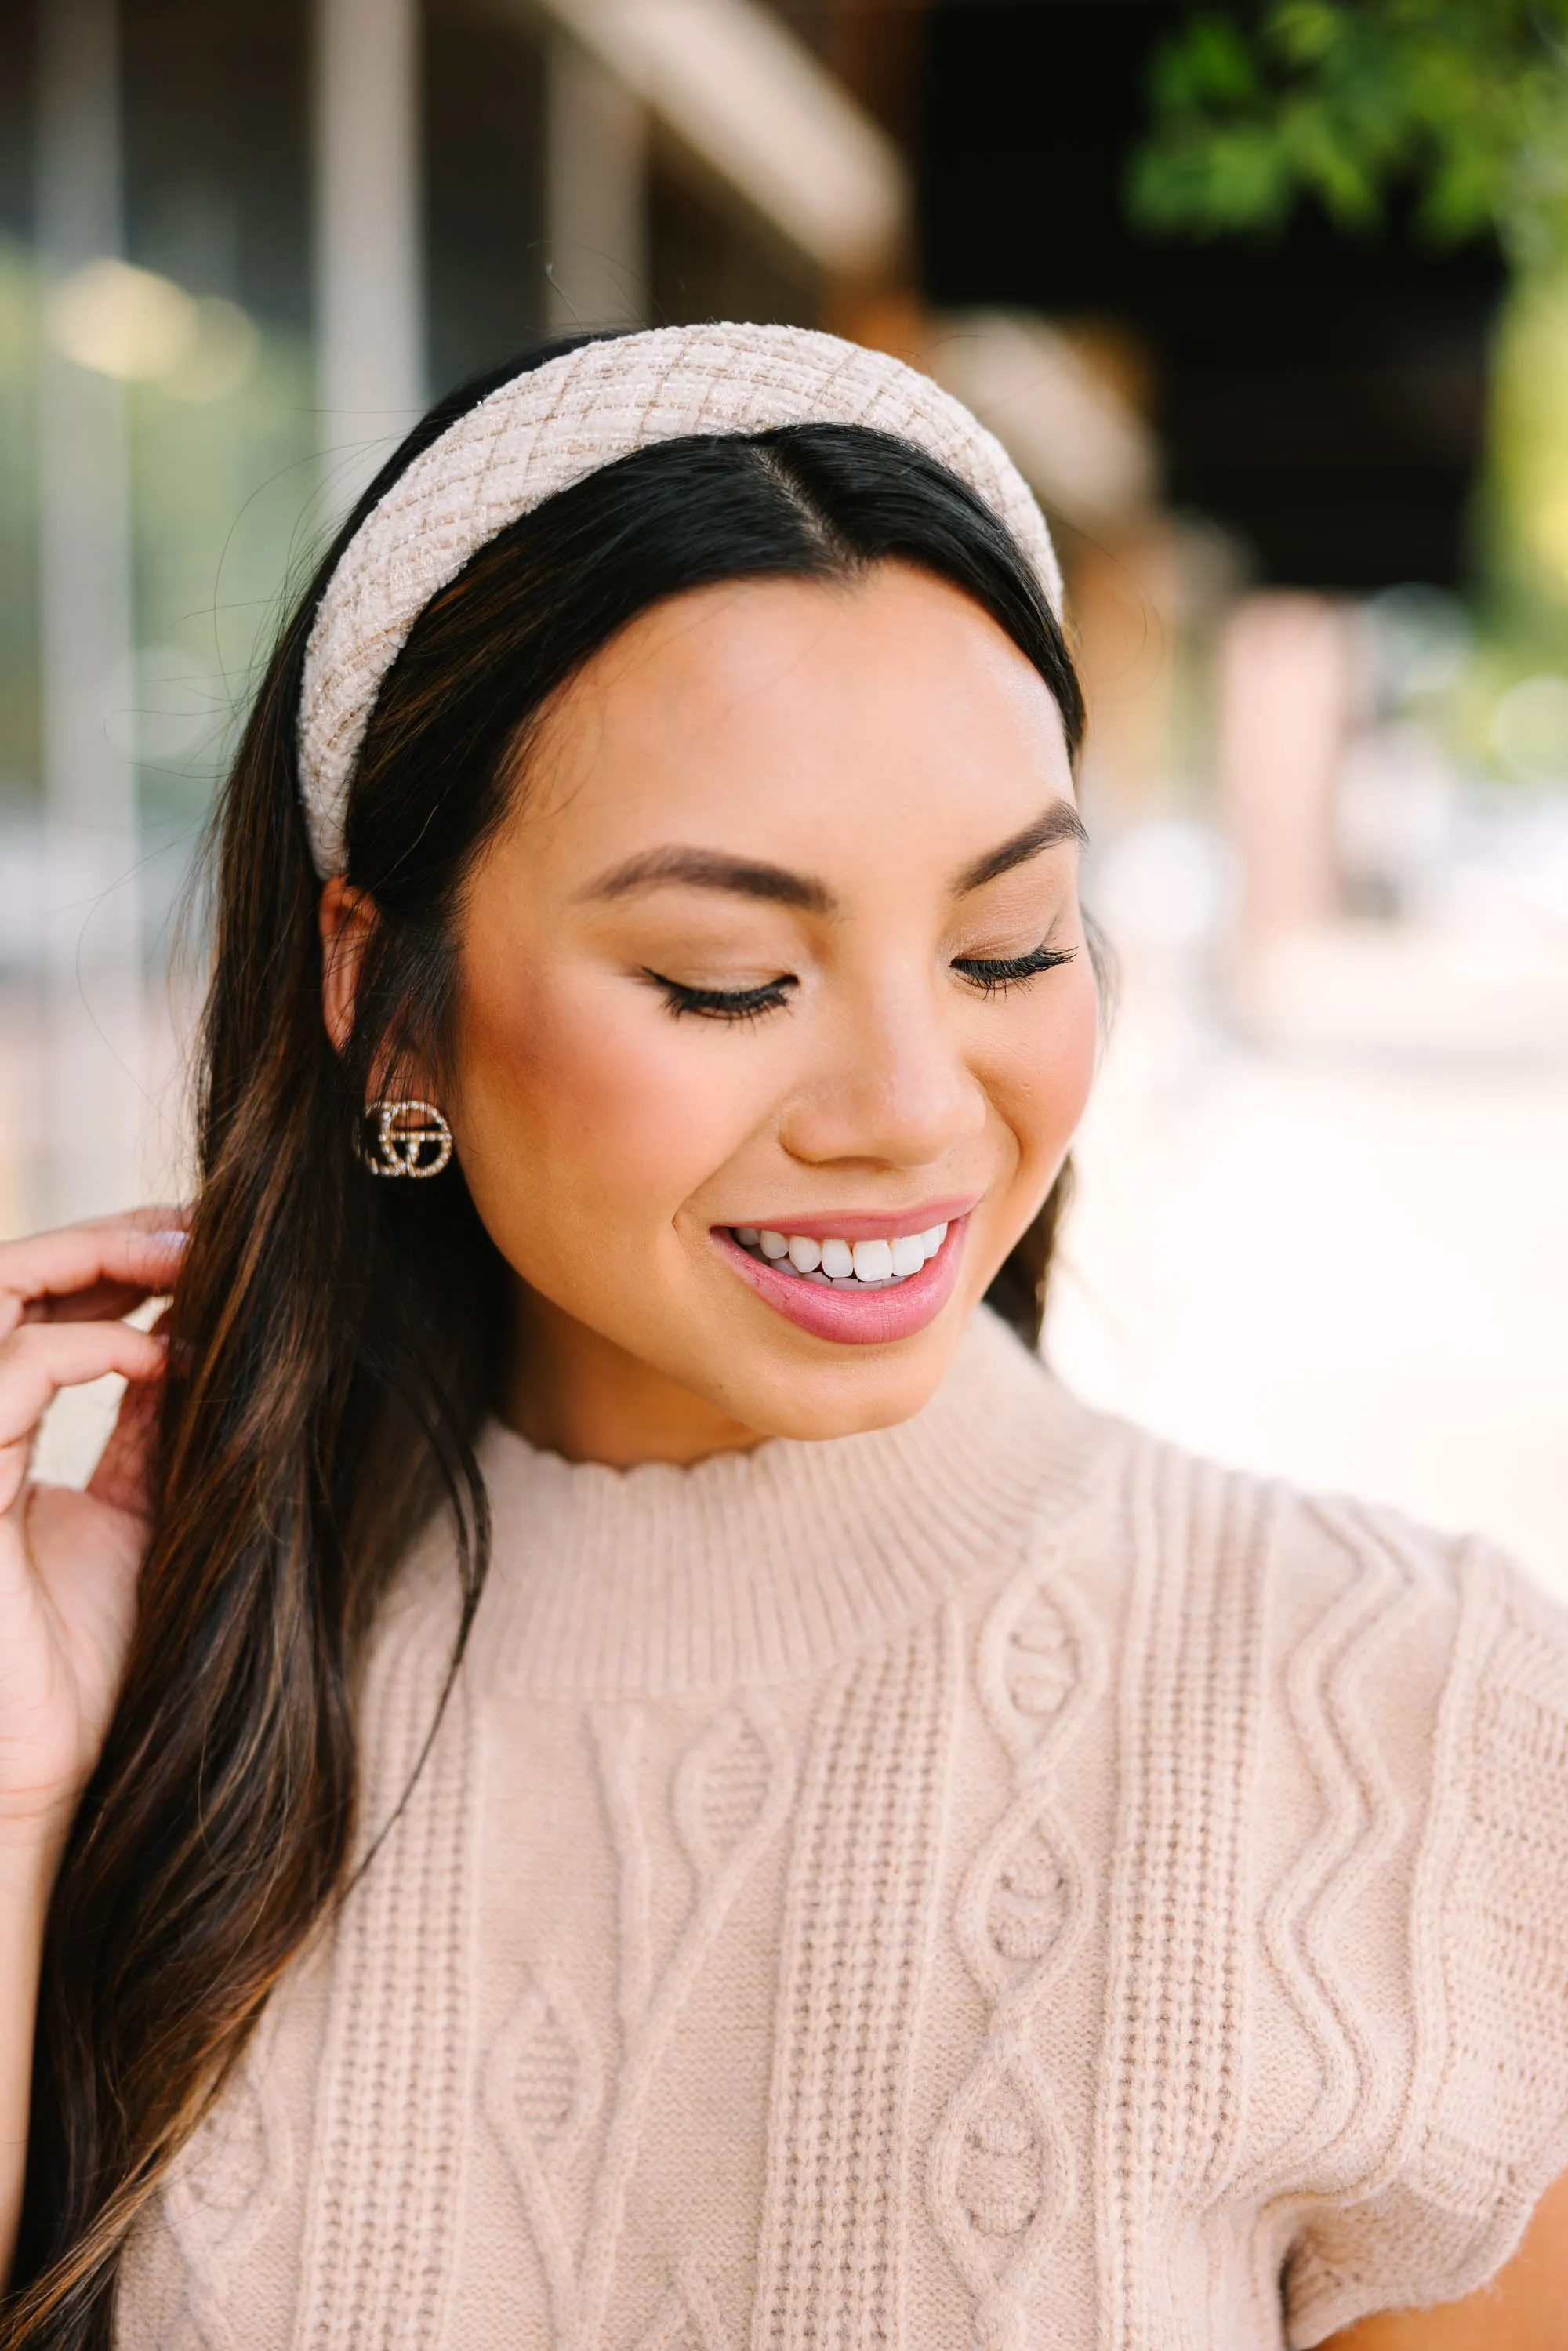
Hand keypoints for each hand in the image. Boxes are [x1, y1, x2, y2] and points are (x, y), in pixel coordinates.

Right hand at [0, 1210, 184, 1858]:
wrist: (48, 1768)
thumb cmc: (89, 1659)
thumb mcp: (141, 1515)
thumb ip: (154, 1429)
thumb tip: (195, 1339)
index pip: (39, 1308)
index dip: (113, 1259)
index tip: (204, 1240)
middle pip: (7, 1278)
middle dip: (104, 1238)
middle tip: (196, 1228)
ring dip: (87, 1261)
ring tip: (179, 1260)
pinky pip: (2, 1377)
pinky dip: (84, 1347)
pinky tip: (156, 1357)